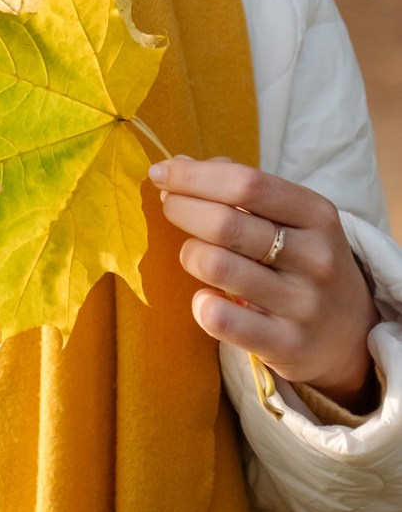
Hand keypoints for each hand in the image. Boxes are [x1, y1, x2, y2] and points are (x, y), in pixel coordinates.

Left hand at [149, 156, 378, 409]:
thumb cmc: (303, 260)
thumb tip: (176, 167)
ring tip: (193, 253)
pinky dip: (201, 304)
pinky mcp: (286, 345)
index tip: (160, 173)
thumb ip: (237, 188)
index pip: (247, 184)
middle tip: (169, 207)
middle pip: (225, 223)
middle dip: (182, 208)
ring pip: (217, 266)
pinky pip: (221, 320)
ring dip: (190, 253)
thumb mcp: (291, 218)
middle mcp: (315, 258)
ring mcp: (303, 304)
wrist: (351, 335)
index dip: (194, 176)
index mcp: (317, 215)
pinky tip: (205, 298)